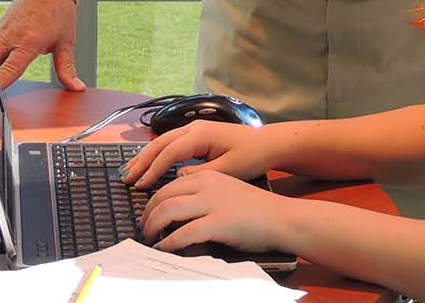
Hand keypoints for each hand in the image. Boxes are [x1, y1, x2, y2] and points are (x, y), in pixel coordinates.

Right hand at [121, 120, 279, 189]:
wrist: (268, 143)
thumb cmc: (251, 156)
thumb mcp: (228, 169)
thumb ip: (201, 173)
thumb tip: (177, 176)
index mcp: (201, 134)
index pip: (169, 151)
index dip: (153, 168)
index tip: (140, 185)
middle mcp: (194, 128)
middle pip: (160, 143)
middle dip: (142, 160)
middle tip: (126, 178)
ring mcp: (195, 129)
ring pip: (163, 141)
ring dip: (146, 156)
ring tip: (130, 171)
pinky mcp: (197, 135)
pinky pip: (171, 143)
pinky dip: (157, 153)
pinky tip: (149, 164)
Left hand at [139, 169, 291, 255]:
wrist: (280, 217)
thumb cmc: (255, 209)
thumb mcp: (225, 190)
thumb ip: (202, 193)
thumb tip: (177, 205)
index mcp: (208, 176)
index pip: (169, 185)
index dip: (153, 202)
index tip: (148, 215)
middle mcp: (207, 185)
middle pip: (163, 196)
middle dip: (148, 215)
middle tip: (144, 230)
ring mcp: (212, 203)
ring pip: (168, 211)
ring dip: (153, 227)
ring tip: (151, 239)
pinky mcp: (218, 223)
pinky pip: (183, 233)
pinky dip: (169, 243)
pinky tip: (165, 249)